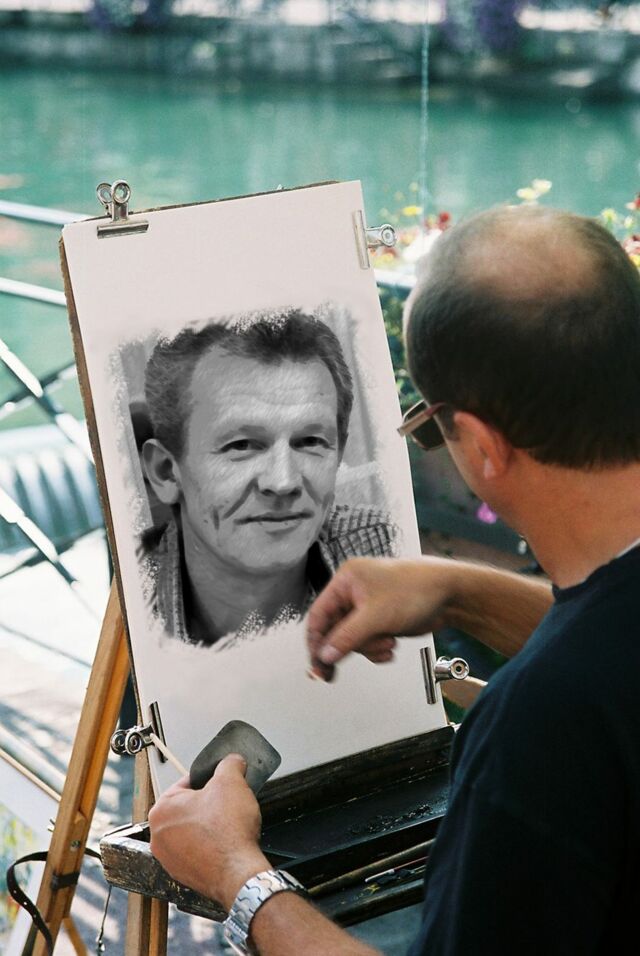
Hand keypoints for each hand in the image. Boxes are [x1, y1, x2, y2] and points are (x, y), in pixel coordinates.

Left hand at [148, 754, 269, 908]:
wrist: (238, 873)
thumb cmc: (228, 833)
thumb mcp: (232, 781)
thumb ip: (229, 764)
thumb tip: (232, 761)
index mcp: (161, 809)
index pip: (186, 784)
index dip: (209, 781)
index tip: (222, 785)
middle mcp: (158, 836)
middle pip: (188, 808)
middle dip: (208, 805)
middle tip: (226, 805)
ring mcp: (169, 858)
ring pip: (191, 831)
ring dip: (208, 826)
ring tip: (227, 826)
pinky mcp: (182, 875)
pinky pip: (196, 851)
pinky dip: (209, 847)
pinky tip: (225, 844)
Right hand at [307, 556, 455, 680]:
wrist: (449, 595)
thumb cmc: (416, 590)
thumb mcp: (376, 616)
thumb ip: (347, 637)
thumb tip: (324, 656)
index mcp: (346, 581)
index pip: (318, 615)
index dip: (315, 641)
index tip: (316, 665)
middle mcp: (353, 592)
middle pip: (334, 630)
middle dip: (349, 646)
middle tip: (332, 674)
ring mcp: (367, 606)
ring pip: (352, 639)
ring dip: (369, 647)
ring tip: (387, 644)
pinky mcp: (380, 619)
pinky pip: (368, 641)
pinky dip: (377, 648)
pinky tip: (391, 646)